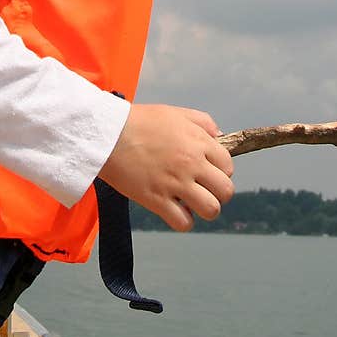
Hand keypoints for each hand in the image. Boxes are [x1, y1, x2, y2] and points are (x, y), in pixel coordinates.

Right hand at [97, 103, 234, 231]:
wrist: (108, 134)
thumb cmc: (139, 121)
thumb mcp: (175, 113)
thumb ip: (203, 122)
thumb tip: (219, 136)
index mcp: (198, 142)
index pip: (228, 166)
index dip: (219, 170)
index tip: (206, 172)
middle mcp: (191, 164)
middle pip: (225, 191)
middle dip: (217, 193)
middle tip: (202, 190)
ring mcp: (175, 184)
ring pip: (211, 209)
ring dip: (204, 209)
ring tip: (191, 203)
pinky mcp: (157, 200)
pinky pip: (184, 223)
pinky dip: (183, 221)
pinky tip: (174, 211)